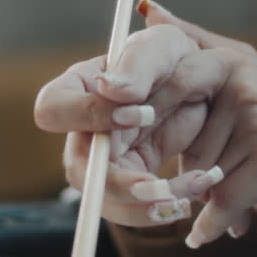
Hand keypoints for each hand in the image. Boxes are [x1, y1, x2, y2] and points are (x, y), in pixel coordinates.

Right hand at [33, 38, 215, 227]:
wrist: (202, 86)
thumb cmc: (172, 56)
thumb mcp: (162, 48)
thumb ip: (138, 64)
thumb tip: (109, 87)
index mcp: (77, 88)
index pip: (54, 109)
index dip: (88, 118)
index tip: (141, 115)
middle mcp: (83, 129)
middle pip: (79, 170)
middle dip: (119, 185)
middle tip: (160, 188)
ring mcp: (103, 160)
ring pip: (105, 200)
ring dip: (144, 205)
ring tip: (185, 195)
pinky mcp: (129, 181)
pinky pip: (133, 208)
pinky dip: (161, 208)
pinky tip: (190, 195)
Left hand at [96, 0, 256, 247]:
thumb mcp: (237, 62)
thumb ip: (191, 38)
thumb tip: (149, 10)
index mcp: (229, 63)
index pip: (174, 81)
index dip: (142, 104)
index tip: (116, 126)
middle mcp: (244, 87)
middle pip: (185, 141)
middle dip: (180, 168)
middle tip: (179, 179)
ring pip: (202, 174)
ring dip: (201, 195)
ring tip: (216, 193)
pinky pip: (225, 198)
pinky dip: (213, 223)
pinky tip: (204, 234)